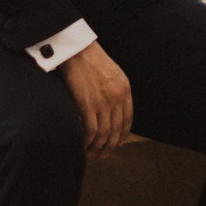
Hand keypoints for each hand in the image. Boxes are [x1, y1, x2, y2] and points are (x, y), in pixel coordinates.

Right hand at [60, 41, 132, 156]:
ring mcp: (102, 102)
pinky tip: (82, 145)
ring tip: (91, 152)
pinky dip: (87, 142)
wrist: (77, 51)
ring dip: (97, 147)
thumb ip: (116, 91)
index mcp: (125, 89)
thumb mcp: (113, 73)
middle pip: (116, 130)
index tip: (118, 144)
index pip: (128, 119)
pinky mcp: (87, 105)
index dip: (123, 135)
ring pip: (103, 134)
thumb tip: (113, 111)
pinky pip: (90, 131)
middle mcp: (117, 98)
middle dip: (110, 146)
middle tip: (103, 154)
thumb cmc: (91, 60)